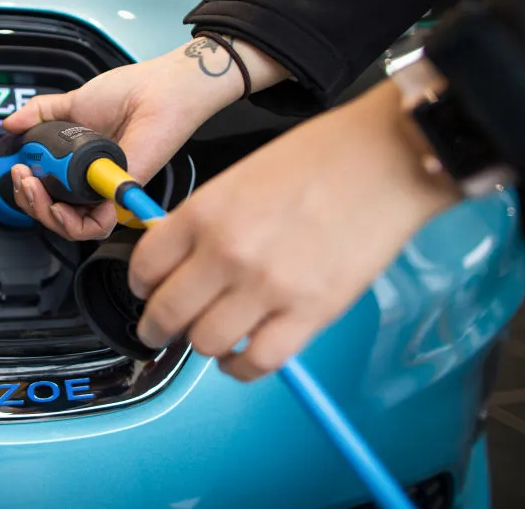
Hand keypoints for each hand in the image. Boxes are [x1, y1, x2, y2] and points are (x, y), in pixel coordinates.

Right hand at [3, 36, 287, 239]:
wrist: (155, 90)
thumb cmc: (127, 93)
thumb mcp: (72, 103)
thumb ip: (39, 114)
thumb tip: (10, 125)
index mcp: (80, 166)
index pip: (48, 194)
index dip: (27, 190)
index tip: (16, 171)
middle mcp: (92, 183)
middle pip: (54, 215)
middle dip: (28, 203)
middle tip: (22, 180)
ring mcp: (106, 192)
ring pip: (71, 227)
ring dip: (44, 213)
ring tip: (34, 189)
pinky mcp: (120, 195)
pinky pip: (95, 225)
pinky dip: (73, 221)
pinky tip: (58, 203)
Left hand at [129, 80, 460, 380]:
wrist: (384, 159)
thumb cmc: (320, 159)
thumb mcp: (238, 176)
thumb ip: (204, 221)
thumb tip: (180, 258)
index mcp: (203, 213)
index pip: (144, 267)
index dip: (140, 286)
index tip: (146, 292)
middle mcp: (227, 253)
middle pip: (166, 314)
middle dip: (156, 328)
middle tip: (159, 330)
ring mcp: (267, 287)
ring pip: (206, 343)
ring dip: (202, 345)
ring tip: (210, 337)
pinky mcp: (309, 314)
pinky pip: (257, 362)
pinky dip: (242, 366)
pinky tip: (241, 356)